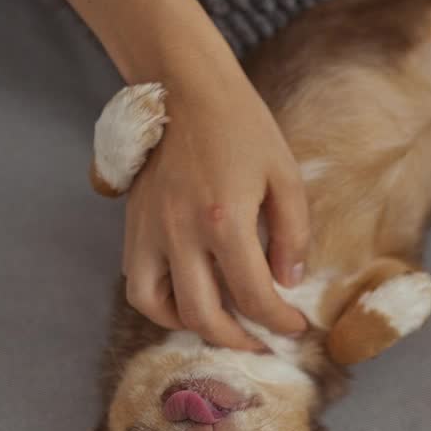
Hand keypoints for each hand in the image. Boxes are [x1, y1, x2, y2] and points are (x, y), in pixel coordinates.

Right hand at [122, 65, 308, 349]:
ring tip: (225, 327)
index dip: (280, 321)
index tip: (297, 325)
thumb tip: (289, 282)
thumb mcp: (285, 176)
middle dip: (240, 340)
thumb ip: (292, 234)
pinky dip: (162, 305)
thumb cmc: (242, 128)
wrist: (184, 90)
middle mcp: (181, 233)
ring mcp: (150, 232)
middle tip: (264, 341)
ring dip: (195, 328)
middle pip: (206, 316)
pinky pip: (139, 285)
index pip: (254, 296)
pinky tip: (190, 300)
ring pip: (161, 308)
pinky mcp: (133, 227)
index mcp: (225, 220)